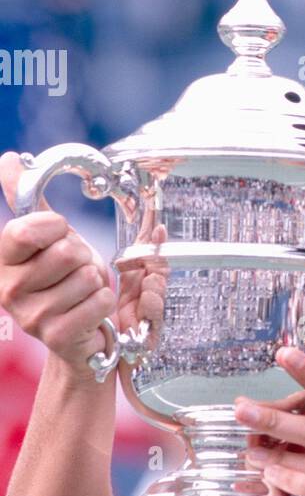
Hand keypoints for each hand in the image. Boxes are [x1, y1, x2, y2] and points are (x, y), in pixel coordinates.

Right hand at [0, 151, 115, 374]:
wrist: (78, 331)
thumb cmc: (63, 278)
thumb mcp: (48, 235)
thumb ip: (27, 197)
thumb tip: (10, 159)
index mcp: (2, 260)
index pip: (27, 229)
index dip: (55, 227)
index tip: (58, 236)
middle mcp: (8, 290)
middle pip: (66, 251)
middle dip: (83, 256)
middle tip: (75, 270)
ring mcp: (31, 316)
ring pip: (87, 276)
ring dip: (95, 281)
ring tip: (81, 292)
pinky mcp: (56, 336)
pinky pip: (99, 300)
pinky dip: (104, 301)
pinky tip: (88, 311)